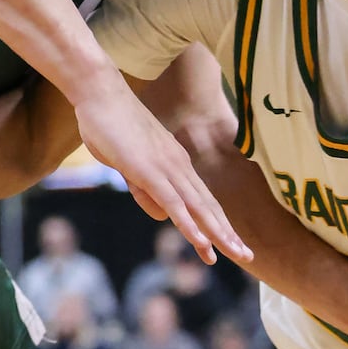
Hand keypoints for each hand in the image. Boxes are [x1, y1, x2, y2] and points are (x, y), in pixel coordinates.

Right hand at [73, 68, 249, 268]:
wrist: (100, 92)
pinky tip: (202, 242)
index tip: (231, 243)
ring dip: (217, 234)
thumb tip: (161, 216)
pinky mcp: (148, 171)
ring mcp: (166, 169)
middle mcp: (178, 166)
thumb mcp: (129, 165)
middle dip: (228, 234)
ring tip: (235, 254)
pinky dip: (189, 225)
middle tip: (247, 256)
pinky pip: (174, 203)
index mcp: (176, 164)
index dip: (218, 223)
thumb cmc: (110, 125)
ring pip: (198, 208)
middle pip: (208, 206)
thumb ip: (144, 190)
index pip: (203, 200)